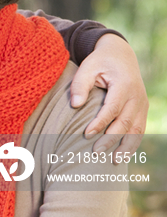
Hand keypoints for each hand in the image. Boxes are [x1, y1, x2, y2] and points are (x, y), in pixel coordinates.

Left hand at [71, 34, 147, 153]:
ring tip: (114, 161)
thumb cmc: (100, 62)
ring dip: (126, 147)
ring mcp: (142, 104)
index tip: (86, 134)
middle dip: (111, 139)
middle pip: (125, 122)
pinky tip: (123, 155)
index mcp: (124, 85)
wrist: (120, 55)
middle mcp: (137, 96)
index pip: (112, 108)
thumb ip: (80, 85)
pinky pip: (140, 129)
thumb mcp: (87, 67)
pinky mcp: (142, 109)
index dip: (100, 123)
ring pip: (137, 130)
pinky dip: (133, 143)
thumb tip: (75, 105)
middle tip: (95, 152)